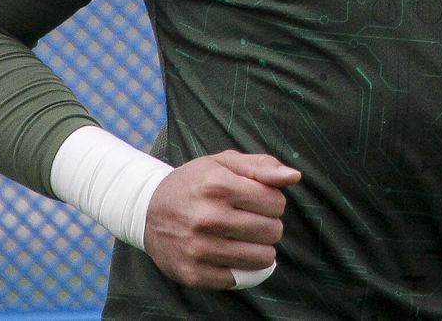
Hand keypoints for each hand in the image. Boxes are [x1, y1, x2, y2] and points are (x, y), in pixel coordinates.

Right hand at [142, 150, 299, 288]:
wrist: (148, 211)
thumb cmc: (195, 184)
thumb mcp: (224, 163)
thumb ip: (262, 166)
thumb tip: (294, 177)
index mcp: (218, 184)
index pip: (276, 203)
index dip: (272, 202)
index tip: (257, 201)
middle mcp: (208, 217)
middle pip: (272, 231)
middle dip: (268, 225)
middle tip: (249, 220)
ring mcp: (199, 248)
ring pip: (262, 258)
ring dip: (259, 249)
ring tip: (242, 238)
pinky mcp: (194, 274)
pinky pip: (239, 279)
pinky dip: (239, 267)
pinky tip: (226, 253)